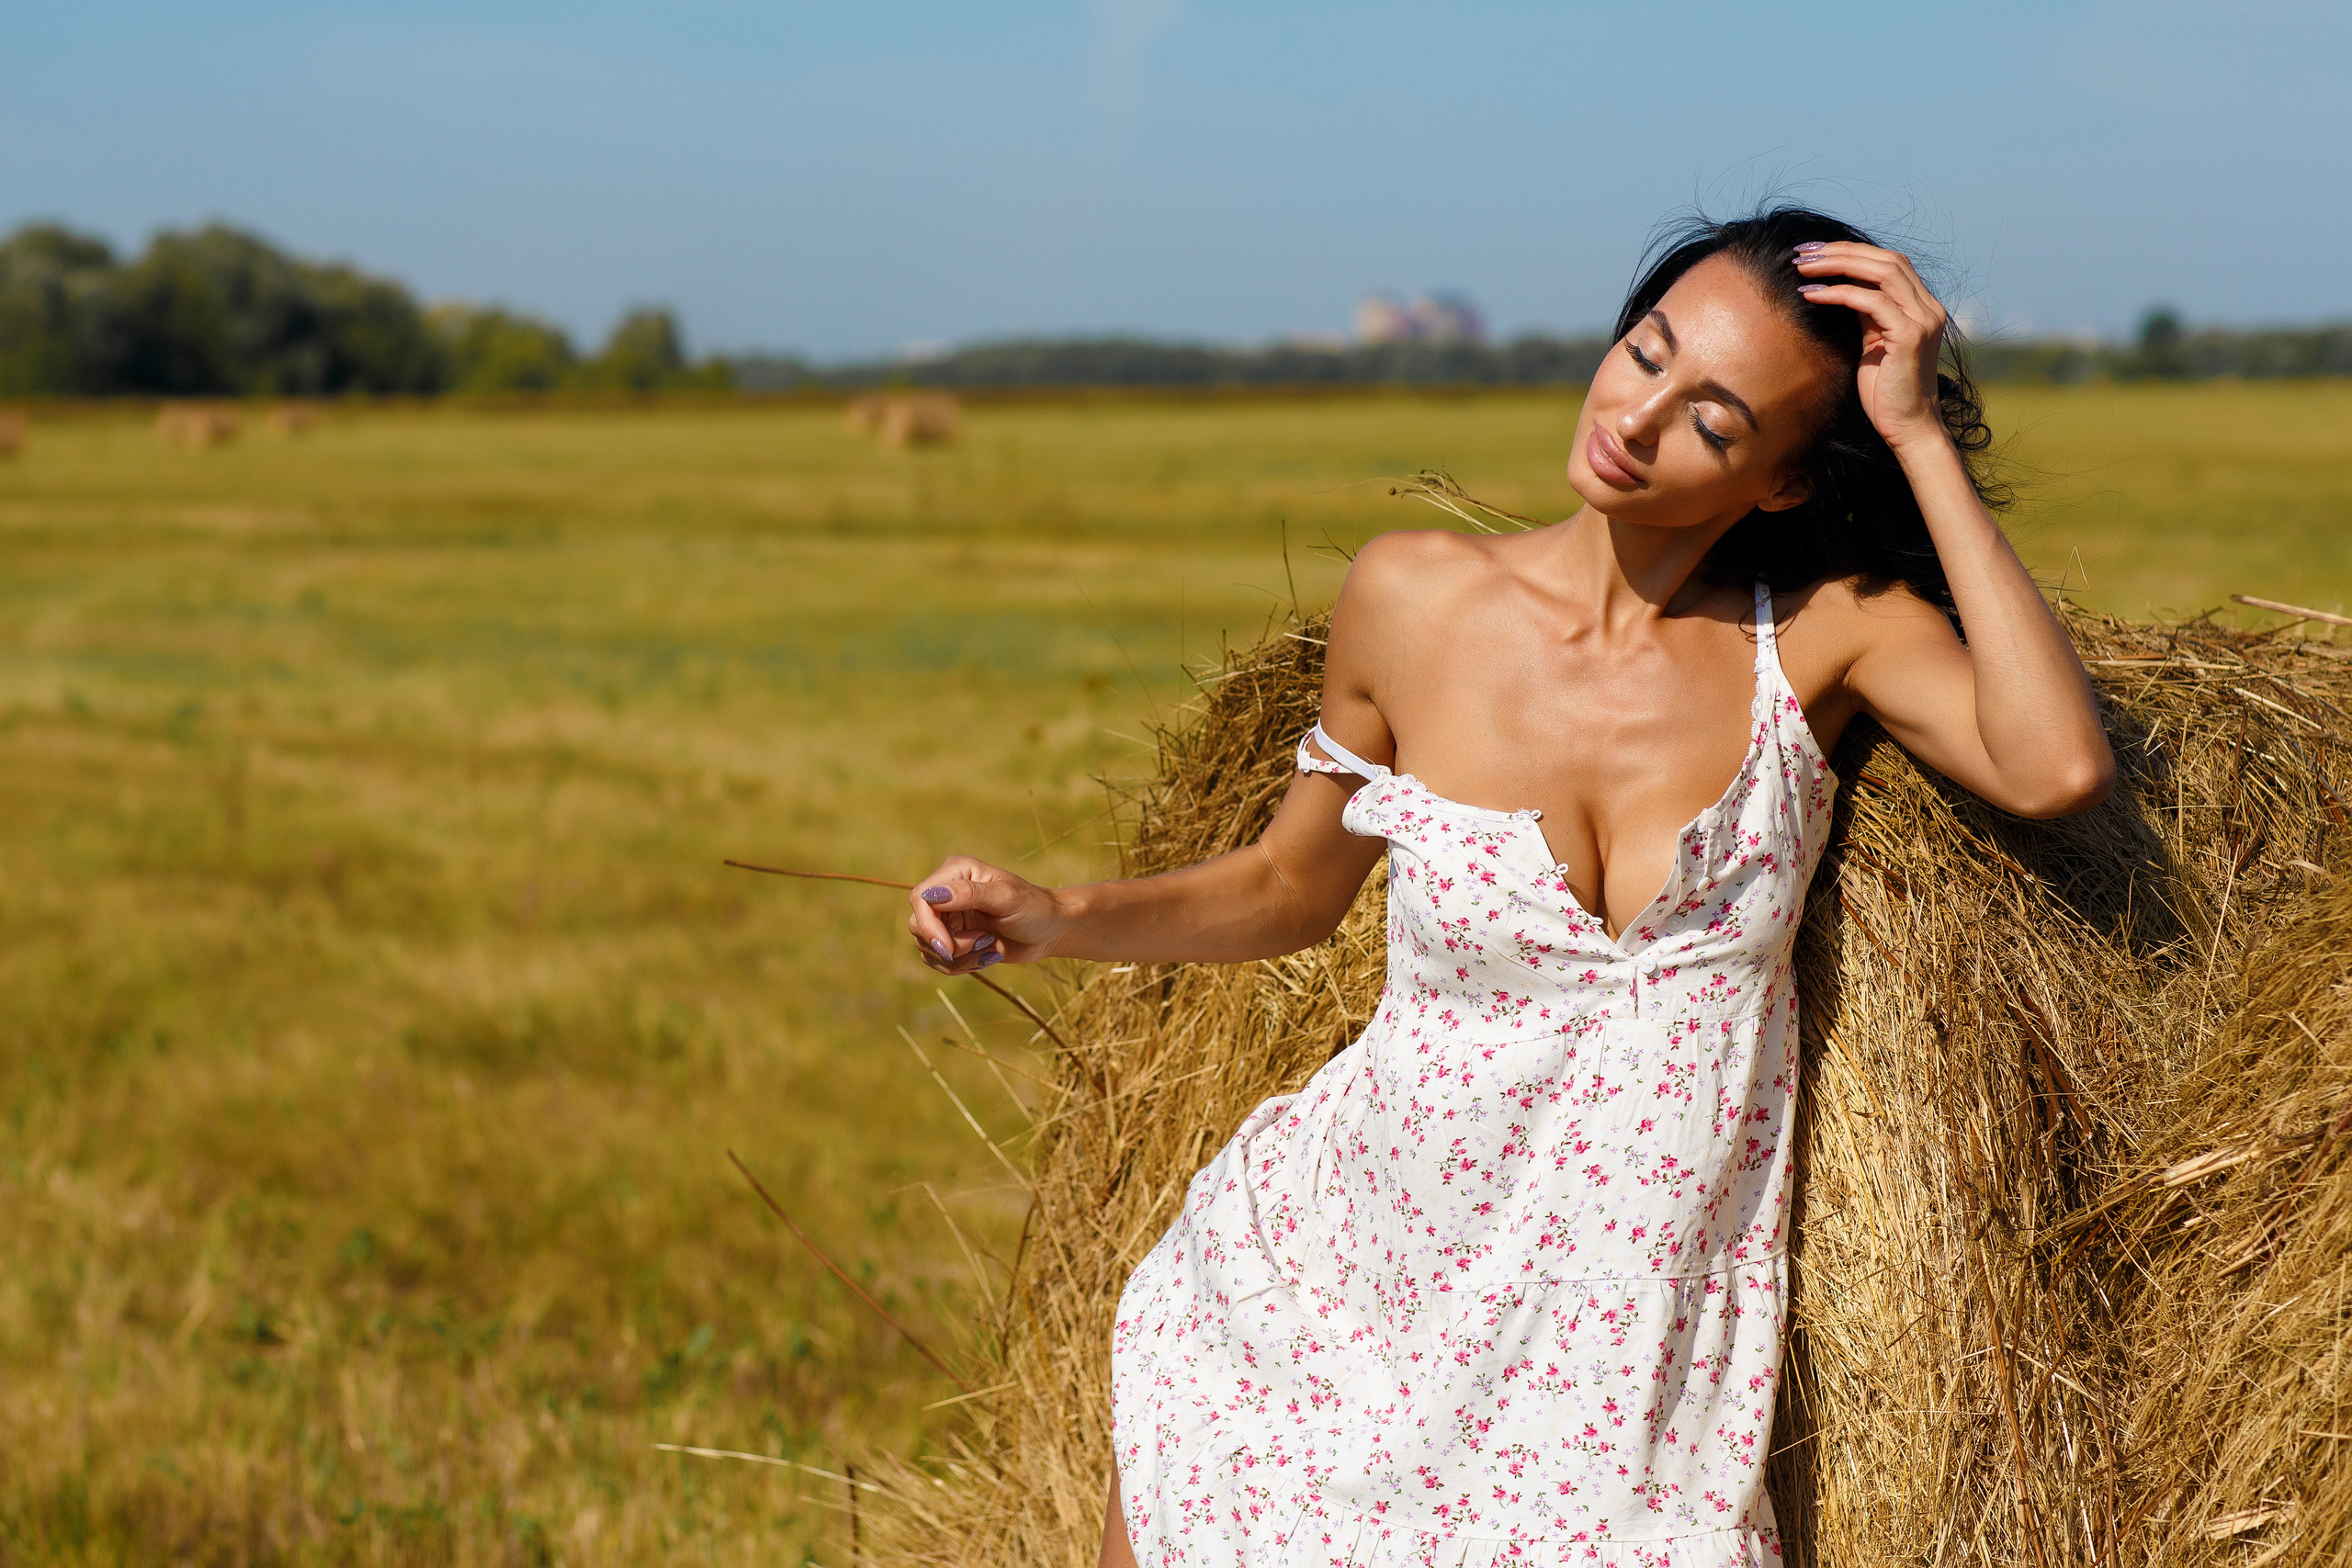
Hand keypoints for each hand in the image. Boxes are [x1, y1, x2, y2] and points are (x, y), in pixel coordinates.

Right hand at [904, 855, 1070, 973]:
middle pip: (919, 925)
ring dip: (958, 958)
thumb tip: (931, 895)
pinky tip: (988, 956)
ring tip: (989, 947)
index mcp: (956, 872)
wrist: (1051, 931)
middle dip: (948, 945)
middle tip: (983, 943)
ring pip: (927, 947)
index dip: (928, 925)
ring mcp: (949, 917)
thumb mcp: (1006, 898)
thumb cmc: (1034, 908)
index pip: (921, 898)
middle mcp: (947, 893)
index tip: (948, 946)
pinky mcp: (953, 940)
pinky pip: (939, 961)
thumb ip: (969, 894)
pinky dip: (961, 966)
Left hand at [1790, 241, 1950, 454]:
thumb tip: (1841, 286)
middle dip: (1841, 251)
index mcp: (1922, 306)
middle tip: (1802, 252)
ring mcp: (1923, 319)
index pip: (1889, 262)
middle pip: (1886, 259)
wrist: (1908, 428)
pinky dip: (1839, 293)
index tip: (1814, 252)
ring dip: (1838, 264)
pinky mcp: (1910, 336)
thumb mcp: (1872, 344)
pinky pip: (1871, 302)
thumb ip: (1866, 314)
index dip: (1851, 251)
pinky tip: (1811, 295)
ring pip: (1881, 272)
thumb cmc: (1886, 392)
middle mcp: (1928, 307)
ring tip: (1803, 268)